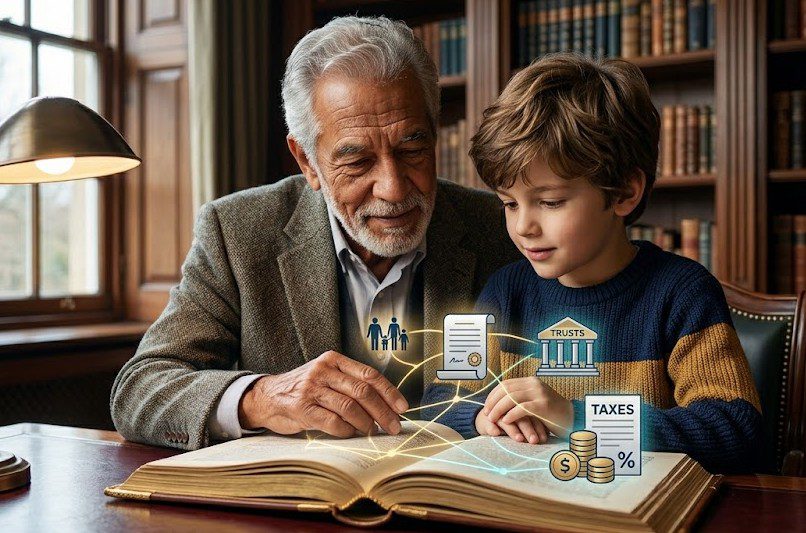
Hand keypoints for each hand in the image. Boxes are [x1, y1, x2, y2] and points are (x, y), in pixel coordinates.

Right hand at [238, 351, 408, 437]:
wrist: (267, 396)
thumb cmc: (304, 389)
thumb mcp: (326, 376)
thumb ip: (350, 384)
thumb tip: (386, 405)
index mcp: (334, 360)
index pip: (369, 375)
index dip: (389, 392)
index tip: (402, 407)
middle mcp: (323, 371)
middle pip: (363, 392)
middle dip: (383, 412)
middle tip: (393, 426)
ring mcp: (311, 389)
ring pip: (350, 407)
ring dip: (366, 424)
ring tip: (372, 432)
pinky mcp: (301, 408)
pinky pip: (332, 422)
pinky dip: (346, 430)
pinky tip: (350, 433)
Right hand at [475, 408, 548, 443]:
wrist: (488, 420)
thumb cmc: (511, 424)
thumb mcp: (523, 425)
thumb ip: (533, 428)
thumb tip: (546, 437)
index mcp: (521, 407)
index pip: (532, 416)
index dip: (538, 427)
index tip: (543, 439)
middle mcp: (510, 409)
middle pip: (520, 417)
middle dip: (528, 430)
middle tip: (534, 441)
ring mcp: (497, 414)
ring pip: (505, 421)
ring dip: (512, 430)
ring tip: (519, 439)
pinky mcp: (485, 419)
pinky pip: (489, 423)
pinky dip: (492, 428)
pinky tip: (496, 433)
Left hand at [482, 377, 573, 438]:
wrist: (574, 418)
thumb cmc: (552, 414)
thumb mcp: (536, 401)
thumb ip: (522, 399)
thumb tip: (500, 402)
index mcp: (531, 381)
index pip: (506, 384)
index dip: (493, 395)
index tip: (486, 406)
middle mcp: (534, 384)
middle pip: (506, 390)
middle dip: (493, 402)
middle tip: (486, 414)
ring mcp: (539, 393)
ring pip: (511, 398)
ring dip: (499, 409)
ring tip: (492, 419)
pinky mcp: (543, 405)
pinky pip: (522, 408)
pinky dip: (511, 414)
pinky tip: (506, 421)